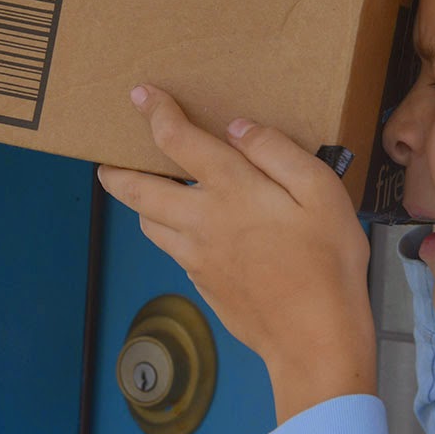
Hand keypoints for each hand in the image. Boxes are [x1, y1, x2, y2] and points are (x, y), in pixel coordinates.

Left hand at [97, 85, 376, 423]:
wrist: (313, 338)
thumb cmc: (328, 263)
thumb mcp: (323, 193)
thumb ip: (279, 153)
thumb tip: (238, 129)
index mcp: (232, 190)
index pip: (179, 141)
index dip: (156, 113)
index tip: (141, 95)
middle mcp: (203, 221)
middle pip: (139, 191)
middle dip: (116, 171)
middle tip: (106, 161)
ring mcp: (198, 257)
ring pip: (149, 225)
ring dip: (140, 205)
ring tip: (147, 194)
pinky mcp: (203, 284)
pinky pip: (174, 252)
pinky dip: (170, 235)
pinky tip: (190, 233)